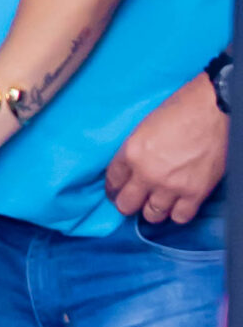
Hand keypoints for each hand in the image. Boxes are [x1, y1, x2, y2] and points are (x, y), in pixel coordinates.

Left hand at [105, 71, 227, 225]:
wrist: (213, 109)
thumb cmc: (179, 111)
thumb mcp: (143, 129)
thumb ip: (134, 152)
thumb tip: (131, 169)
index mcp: (131, 154)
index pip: (112, 181)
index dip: (113, 188)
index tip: (116, 191)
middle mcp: (147, 173)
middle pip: (126, 205)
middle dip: (127, 204)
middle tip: (133, 200)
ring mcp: (172, 185)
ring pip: (152, 214)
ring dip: (152, 210)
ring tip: (156, 202)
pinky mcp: (196, 192)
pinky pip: (180, 217)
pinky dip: (177, 213)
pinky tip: (178, 204)